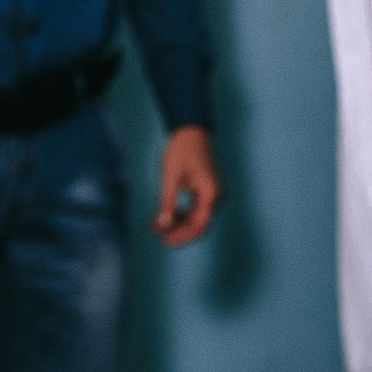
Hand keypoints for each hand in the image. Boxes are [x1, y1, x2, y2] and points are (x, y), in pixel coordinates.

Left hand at [153, 125, 219, 247]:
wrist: (191, 130)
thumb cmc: (181, 149)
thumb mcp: (170, 177)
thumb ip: (167, 202)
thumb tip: (163, 225)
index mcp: (210, 193)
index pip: (198, 225)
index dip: (181, 236)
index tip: (164, 241)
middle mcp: (215, 196)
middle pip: (198, 225)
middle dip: (178, 231)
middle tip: (157, 235)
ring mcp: (212, 194)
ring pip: (196, 219)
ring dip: (177, 224)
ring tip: (156, 224)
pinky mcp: (206, 191)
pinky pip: (195, 210)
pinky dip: (181, 215)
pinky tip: (165, 214)